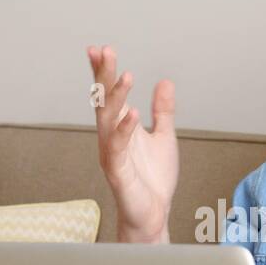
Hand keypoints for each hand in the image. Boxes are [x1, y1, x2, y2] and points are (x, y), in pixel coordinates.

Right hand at [87, 45, 178, 242]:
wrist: (154, 215)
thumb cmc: (153, 180)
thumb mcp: (164, 137)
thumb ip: (163, 111)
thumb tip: (165, 82)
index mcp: (121, 127)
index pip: (110, 94)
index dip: (104, 72)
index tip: (100, 49)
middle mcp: (111, 137)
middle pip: (104, 100)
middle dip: (103, 76)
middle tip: (105, 50)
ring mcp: (112, 154)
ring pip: (107, 120)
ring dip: (115, 97)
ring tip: (125, 75)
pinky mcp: (117, 172)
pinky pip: (117, 148)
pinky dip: (124, 130)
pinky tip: (133, 114)